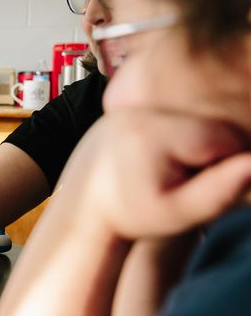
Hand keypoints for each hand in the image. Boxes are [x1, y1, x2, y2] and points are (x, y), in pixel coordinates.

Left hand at [66, 109, 250, 239]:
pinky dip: (185, 134)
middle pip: (215, 124)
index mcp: (154, 132)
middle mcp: (143, 107)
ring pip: (201, 117)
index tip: (196, 183)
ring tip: (171, 168)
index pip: (229, 139)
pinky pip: (181, 112)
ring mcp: (138, 101)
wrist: (86, 201)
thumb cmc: (132, 213)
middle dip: (213, 153)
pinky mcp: (135, 102)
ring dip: (199, 144)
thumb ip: (218, 191)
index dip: (227, 166)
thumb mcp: (176, 212)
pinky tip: (164, 156)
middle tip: (181, 178)